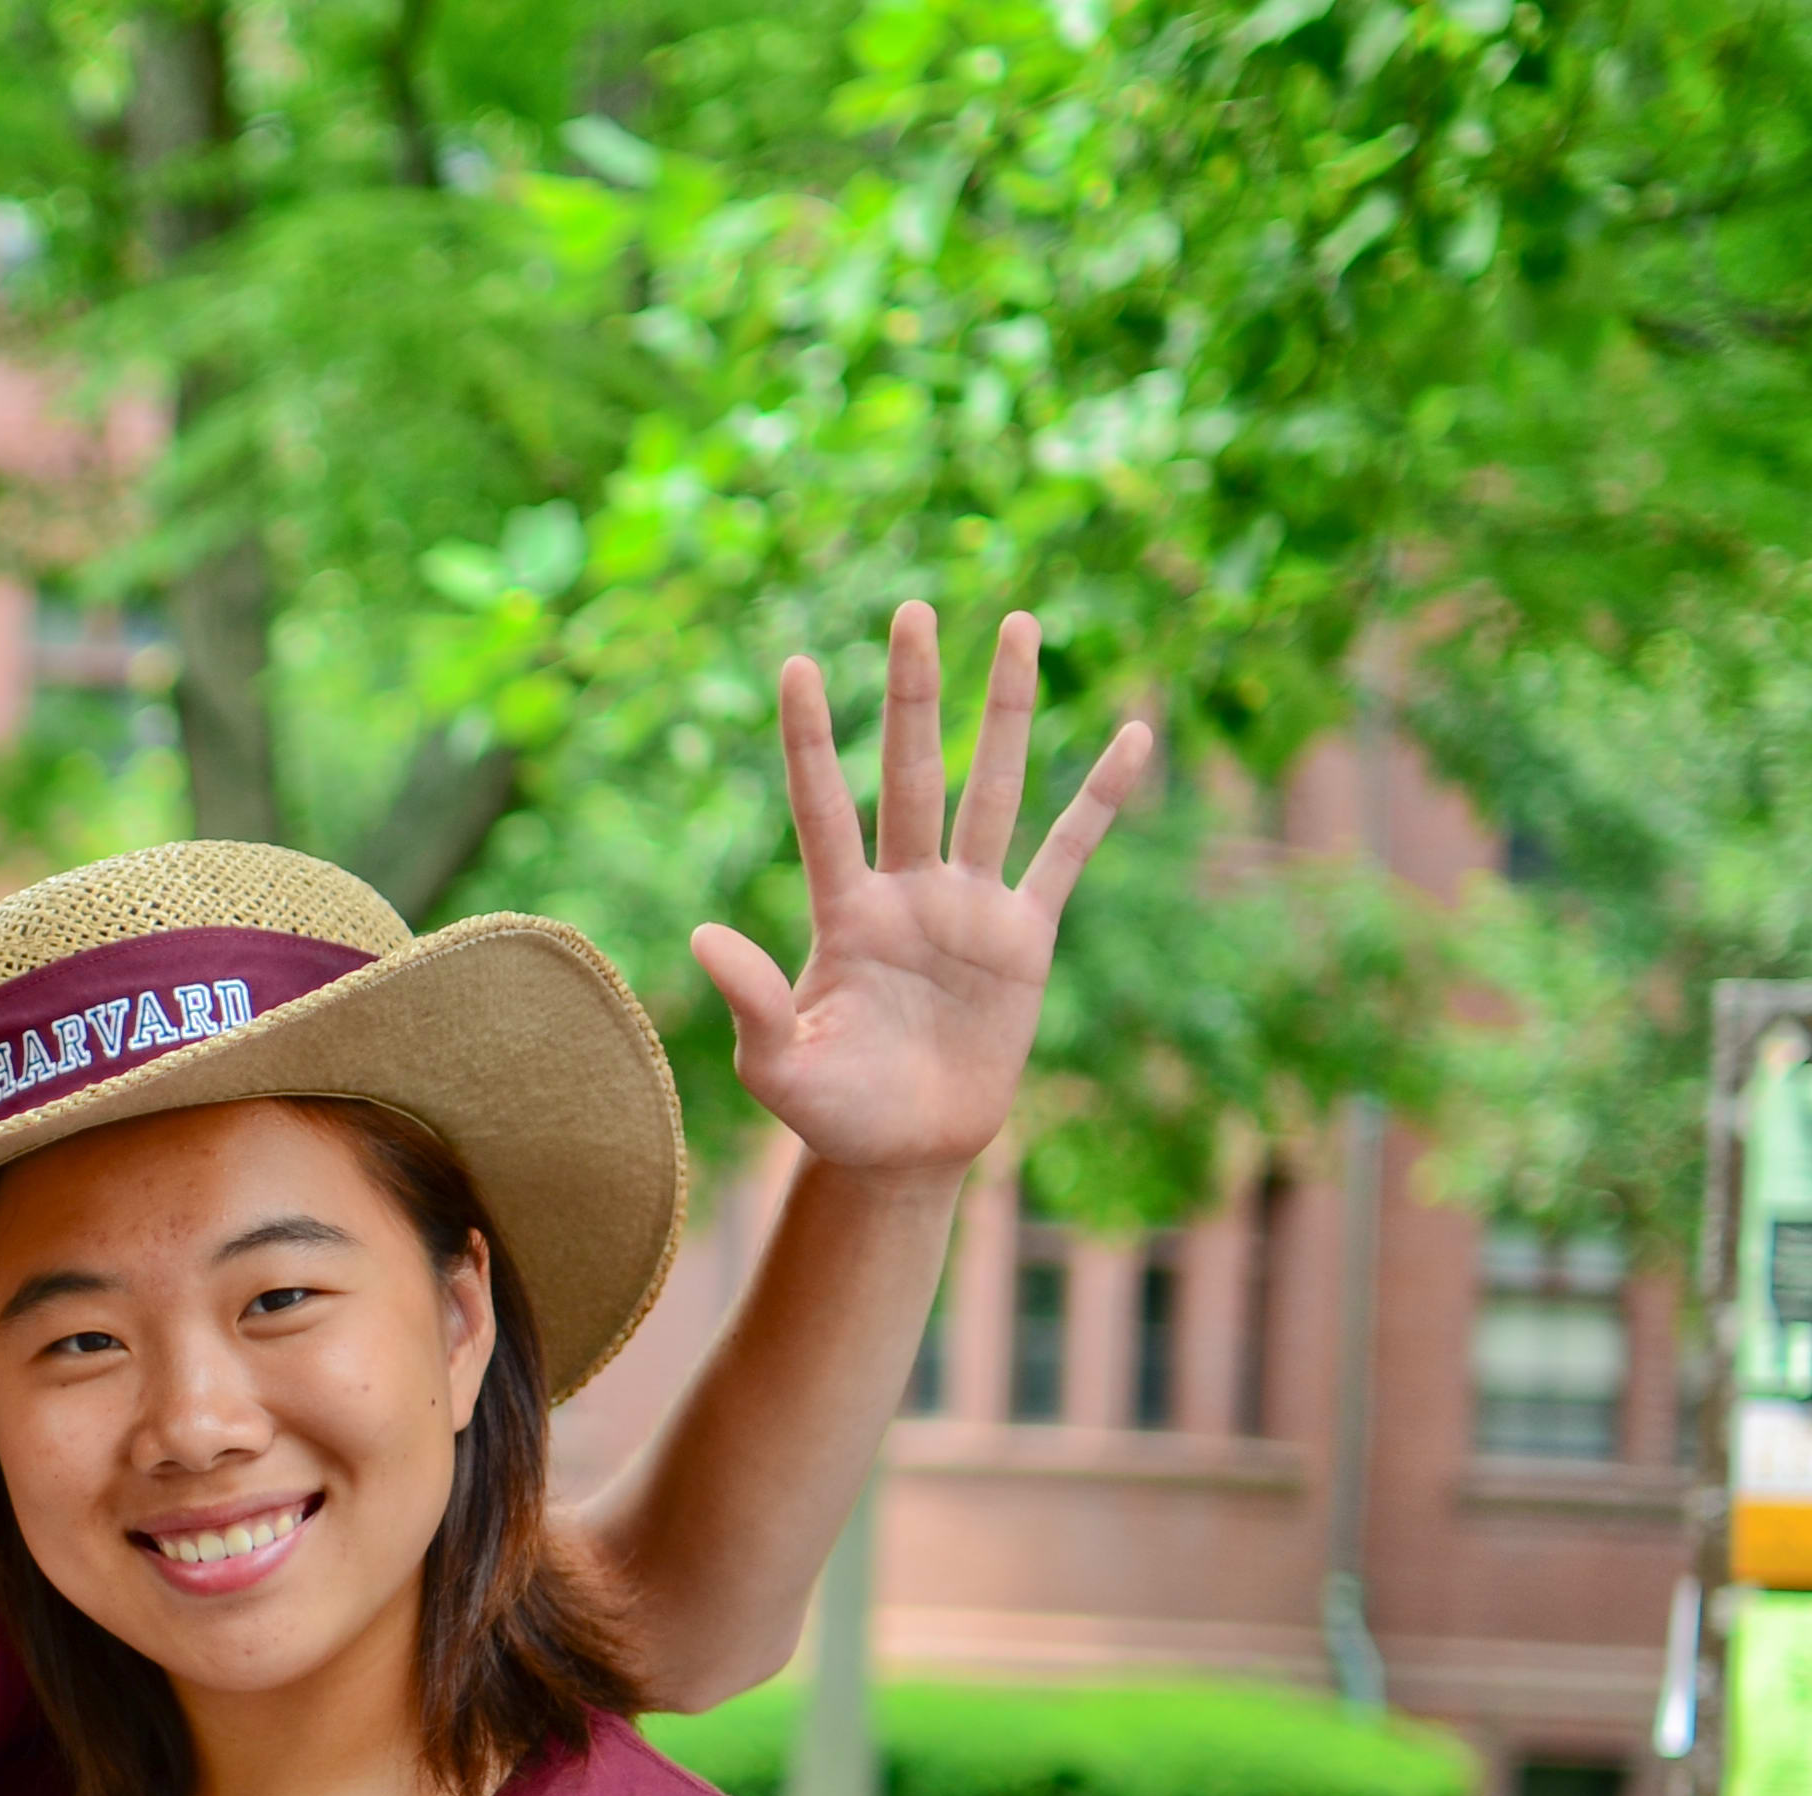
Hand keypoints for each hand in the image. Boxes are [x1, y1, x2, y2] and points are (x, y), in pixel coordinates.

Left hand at [691, 606, 1151, 1182]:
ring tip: (1018, 624)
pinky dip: (1099, 797)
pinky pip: (1068, 852)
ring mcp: (968, 906)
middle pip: (910, 771)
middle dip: (912, 693)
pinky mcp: (1025, 936)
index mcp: (842, 913)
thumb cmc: (833, 1113)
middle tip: (914, 608)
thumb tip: (699, 936)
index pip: (822, 808)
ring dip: (1005, 711)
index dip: (809, 739)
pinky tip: (1131, 734)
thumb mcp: (780, 1067)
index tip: (795, 664)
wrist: (906, 1153)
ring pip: (990, 788)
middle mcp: (906, 890)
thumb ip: (751, 1001)